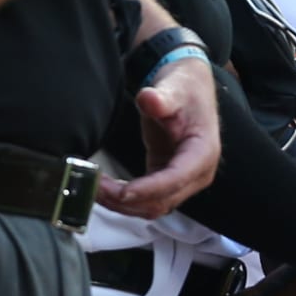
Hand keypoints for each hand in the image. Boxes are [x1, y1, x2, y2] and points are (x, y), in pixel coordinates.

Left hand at [98, 56, 220, 217]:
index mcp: (203, 153)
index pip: (175, 179)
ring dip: (122, 204)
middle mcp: (197, 174)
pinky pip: (146, 200)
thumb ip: (161, 98)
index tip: (120, 192)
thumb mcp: (174, 89)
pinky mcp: (166, 180)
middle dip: (126, 199)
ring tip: (92, 188)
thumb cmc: (185, 90)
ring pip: (152, 207)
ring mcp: (183, 181)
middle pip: (162, 200)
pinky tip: (103, 189)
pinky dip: (124, 199)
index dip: (148, 189)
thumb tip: (148, 99)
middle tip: (92, 187)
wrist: (190, 90)